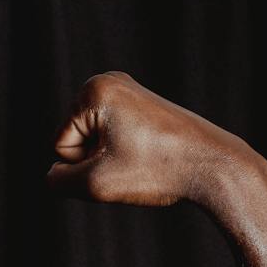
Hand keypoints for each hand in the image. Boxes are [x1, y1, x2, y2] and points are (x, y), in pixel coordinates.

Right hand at [44, 72, 252, 206]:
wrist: (212, 164)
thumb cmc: (158, 170)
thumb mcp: (96, 185)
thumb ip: (59, 181)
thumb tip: (53, 175)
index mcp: (94, 90)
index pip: (61, 146)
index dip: (86, 166)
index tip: (122, 162)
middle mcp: (109, 81)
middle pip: (76, 141)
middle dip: (97, 161)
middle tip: (135, 162)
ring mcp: (127, 90)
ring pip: (95, 143)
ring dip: (112, 160)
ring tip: (144, 159)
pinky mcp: (141, 103)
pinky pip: (114, 138)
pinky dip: (127, 153)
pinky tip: (151, 154)